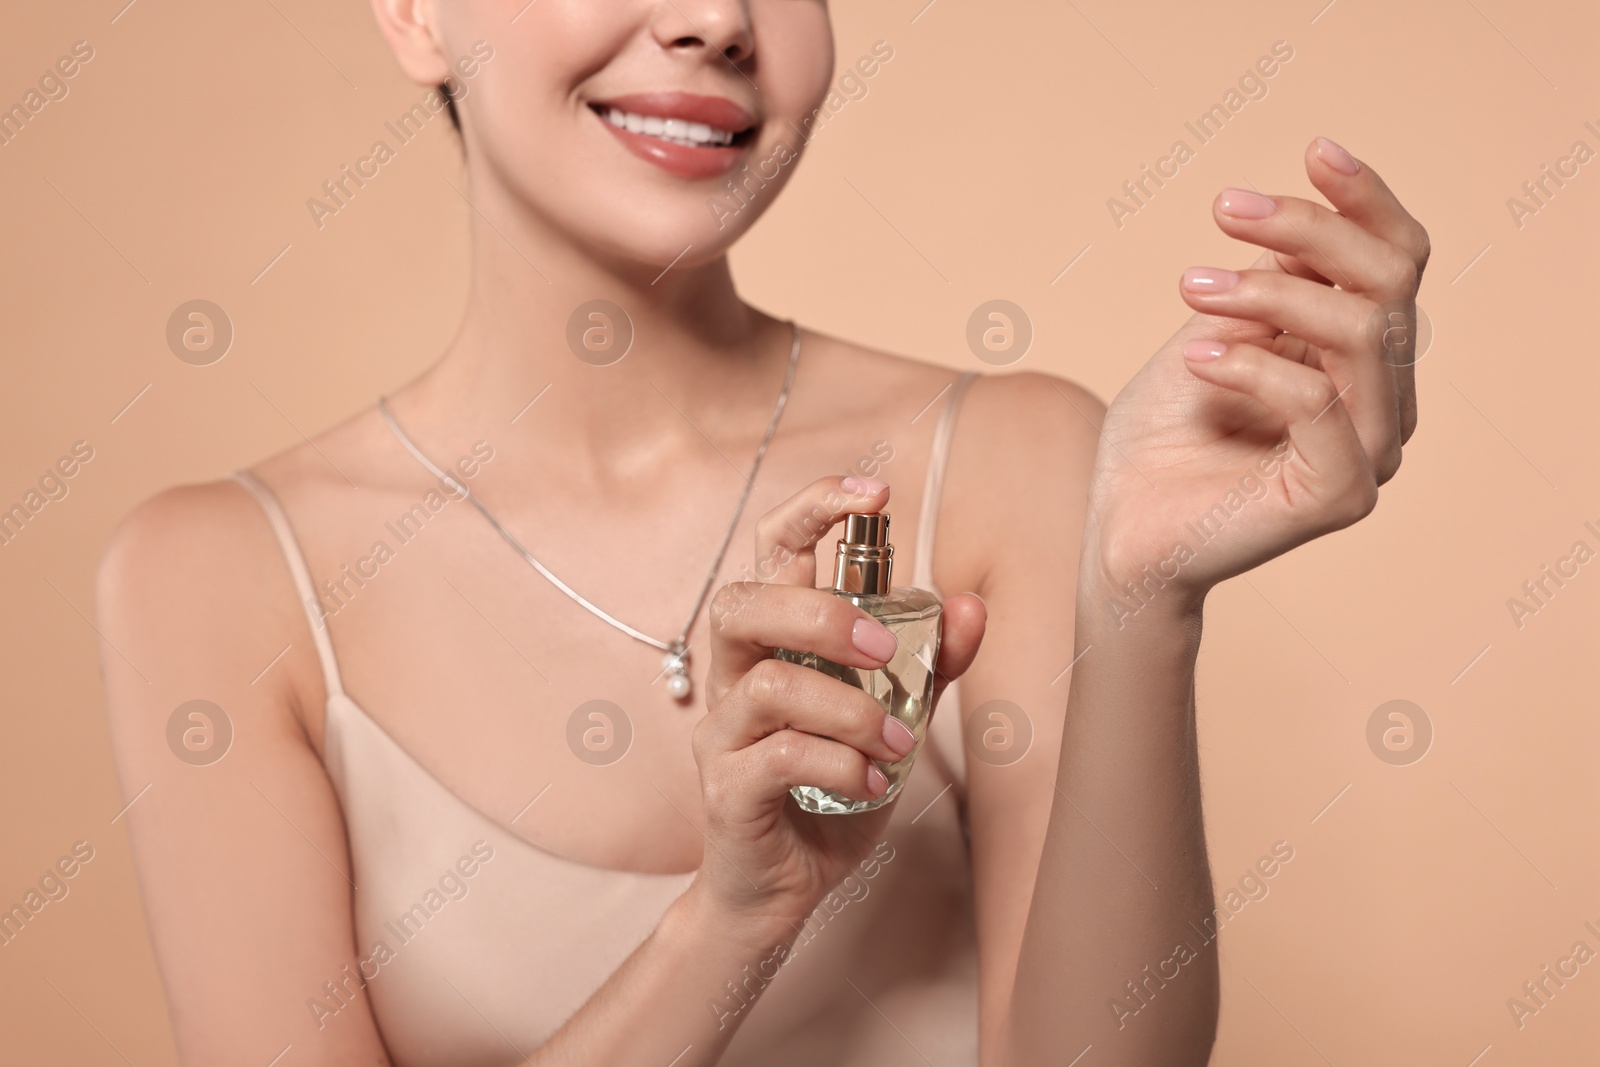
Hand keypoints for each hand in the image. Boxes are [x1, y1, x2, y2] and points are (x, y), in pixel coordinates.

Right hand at [689, 476, 985, 929]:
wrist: (783, 892)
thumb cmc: (829, 793)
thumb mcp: (891, 721)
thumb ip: (925, 666)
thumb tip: (970, 605)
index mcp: (773, 640)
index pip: (773, 547)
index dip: (815, 506)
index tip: (878, 491)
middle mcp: (734, 674)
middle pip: (743, 602)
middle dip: (822, 614)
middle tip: (886, 651)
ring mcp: (722, 733)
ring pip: (764, 685)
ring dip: (849, 709)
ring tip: (901, 745)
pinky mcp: (725, 791)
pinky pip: (775, 759)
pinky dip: (839, 765)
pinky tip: (874, 784)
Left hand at [1084, 137, 1428, 619]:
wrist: (1121, 532)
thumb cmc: (1159, 439)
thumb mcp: (1211, 334)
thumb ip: (1267, 289)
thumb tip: (1299, 234)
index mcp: (1365, 364)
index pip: (1398, 266)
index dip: (1367, 202)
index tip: (1314, 149)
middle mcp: (1385, 407)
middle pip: (1390, 286)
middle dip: (1310, 229)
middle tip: (1225, 207)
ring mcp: (1371, 455)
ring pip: (1363, 334)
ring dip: (1269, 292)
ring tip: (1190, 286)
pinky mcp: (1340, 495)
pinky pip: (1317, 402)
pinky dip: (1251, 363)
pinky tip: (1194, 353)